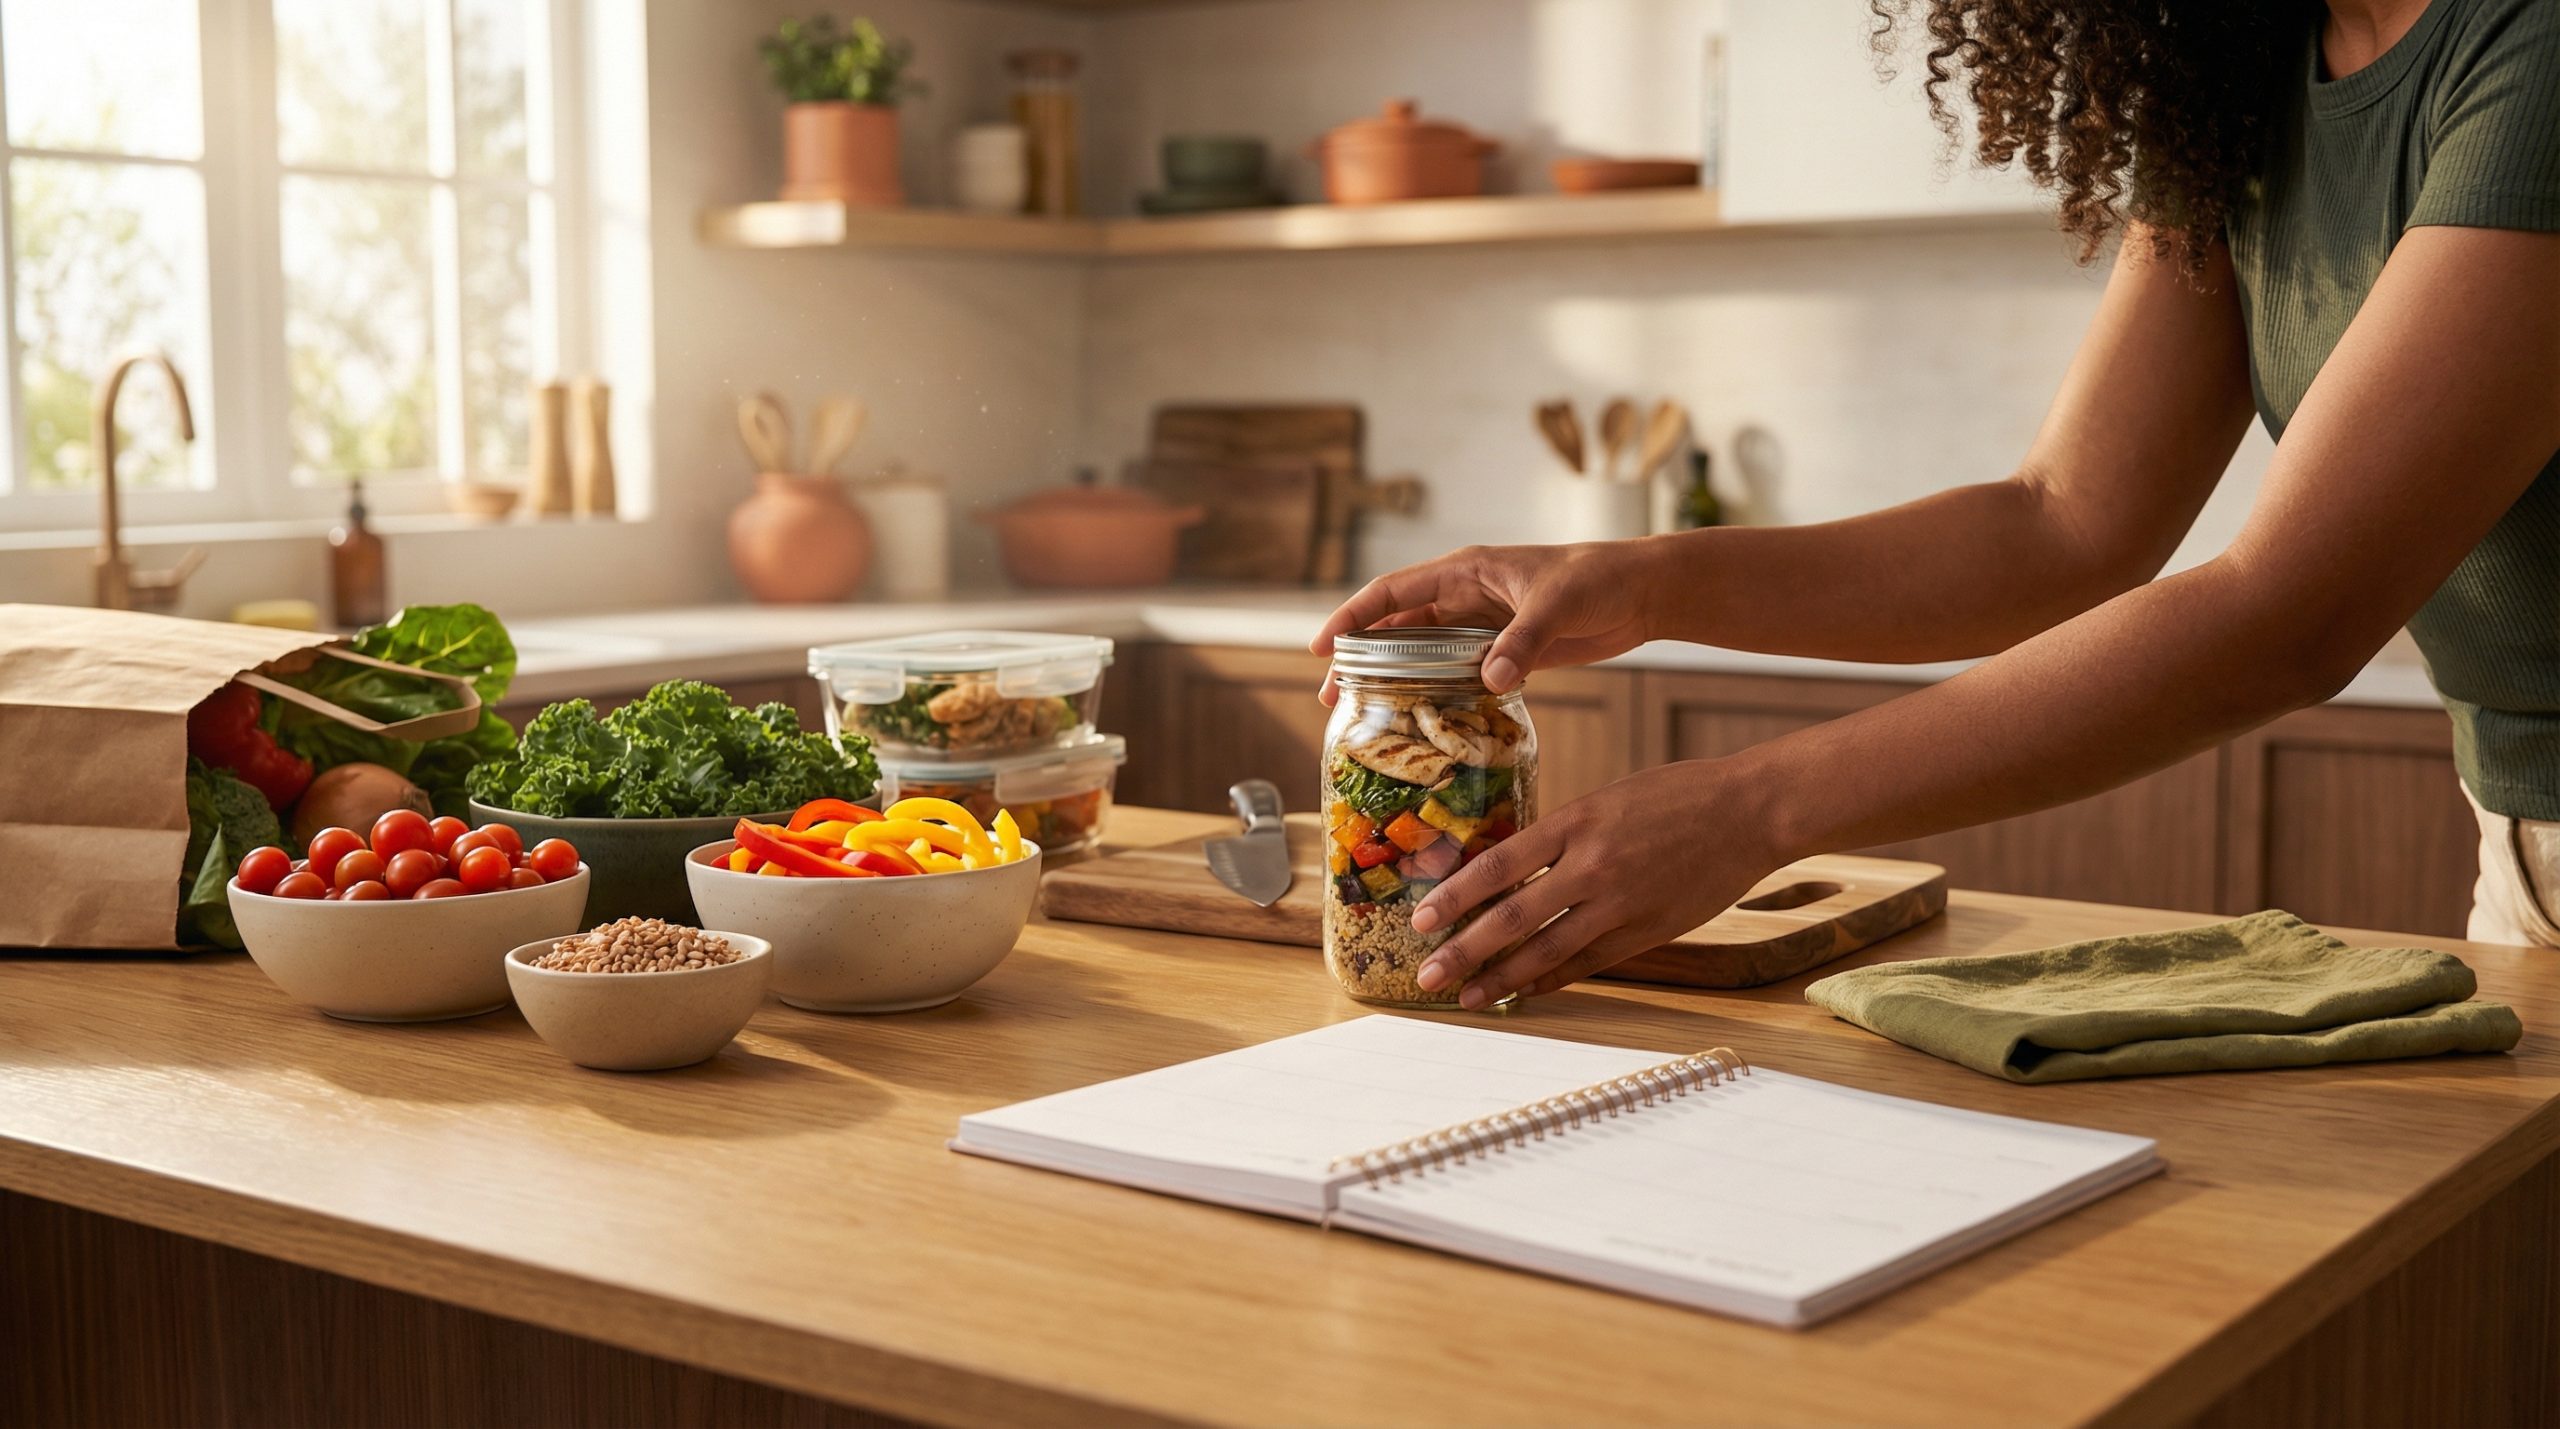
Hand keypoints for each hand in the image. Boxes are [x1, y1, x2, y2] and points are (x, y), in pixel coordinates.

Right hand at [1309, 540, 1668, 702]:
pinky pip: (1460, 673)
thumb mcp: (1557, 604)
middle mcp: (1466, 596)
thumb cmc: (1600, 578)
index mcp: (1466, 571)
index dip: (1352, 618)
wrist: (1643, 592)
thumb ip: (1522, 641)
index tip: (1321, 648)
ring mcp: (1484, 625)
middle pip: (1398, 628)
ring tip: (1368, 715)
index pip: (1392, 592)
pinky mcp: (1507, 650)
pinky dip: (1439, 694)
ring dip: (1397, 681)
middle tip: (1333, 698)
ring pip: (1425, 654)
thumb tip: (1491, 680)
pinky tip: (1425, 722)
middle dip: (1363, 660)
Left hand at [1409, 761, 1782, 1008]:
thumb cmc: (1676, 795)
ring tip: (1467, 998)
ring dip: (1501, 978)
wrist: (1749, 812)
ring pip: (1547, 951)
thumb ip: (1561, 835)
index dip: (1455, 897)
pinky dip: (1552, 979)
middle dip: (1463, 951)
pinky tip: (1524, 991)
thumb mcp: (1606, 799)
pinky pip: (1588, 963)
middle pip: (1512, 917)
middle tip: (1427, 976)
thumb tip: (1510, 871)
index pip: (1498, 866)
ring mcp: (1622, 903)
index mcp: (1576, 822)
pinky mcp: (1648, 930)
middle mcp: (1592, 865)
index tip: (1421, 919)